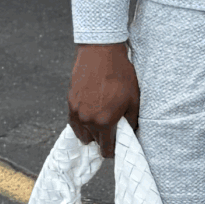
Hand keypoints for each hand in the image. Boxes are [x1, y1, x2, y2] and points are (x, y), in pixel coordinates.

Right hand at [67, 40, 138, 155]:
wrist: (102, 53)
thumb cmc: (121, 75)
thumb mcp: (134, 100)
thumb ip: (131, 122)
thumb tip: (129, 134)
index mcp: (105, 122)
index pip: (106, 149)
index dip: (112, 150)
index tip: (116, 146)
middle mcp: (88, 120)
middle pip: (94, 141)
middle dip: (103, 139)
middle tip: (111, 129)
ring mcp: (76, 111)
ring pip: (82, 133)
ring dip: (90, 132)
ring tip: (100, 122)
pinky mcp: (70, 101)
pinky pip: (74, 121)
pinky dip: (81, 122)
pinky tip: (90, 115)